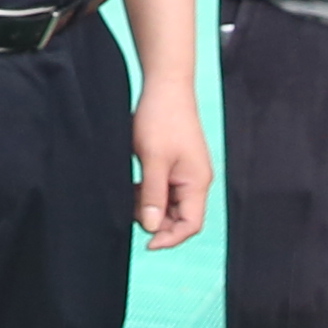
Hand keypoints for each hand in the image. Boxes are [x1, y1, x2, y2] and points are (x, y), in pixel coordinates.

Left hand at [131, 91, 212, 250]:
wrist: (165, 85)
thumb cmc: (162, 118)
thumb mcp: (152, 159)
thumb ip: (152, 195)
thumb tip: (152, 228)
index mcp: (197, 182)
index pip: (191, 225)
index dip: (170, 238)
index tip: (146, 242)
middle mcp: (195, 180)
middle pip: (180, 217)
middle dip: (157, 221)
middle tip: (131, 211)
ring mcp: (185, 173)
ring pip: (169, 205)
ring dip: (150, 207)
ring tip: (129, 195)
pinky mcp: (174, 164)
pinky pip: (163, 190)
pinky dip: (148, 193)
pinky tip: (132, 185)